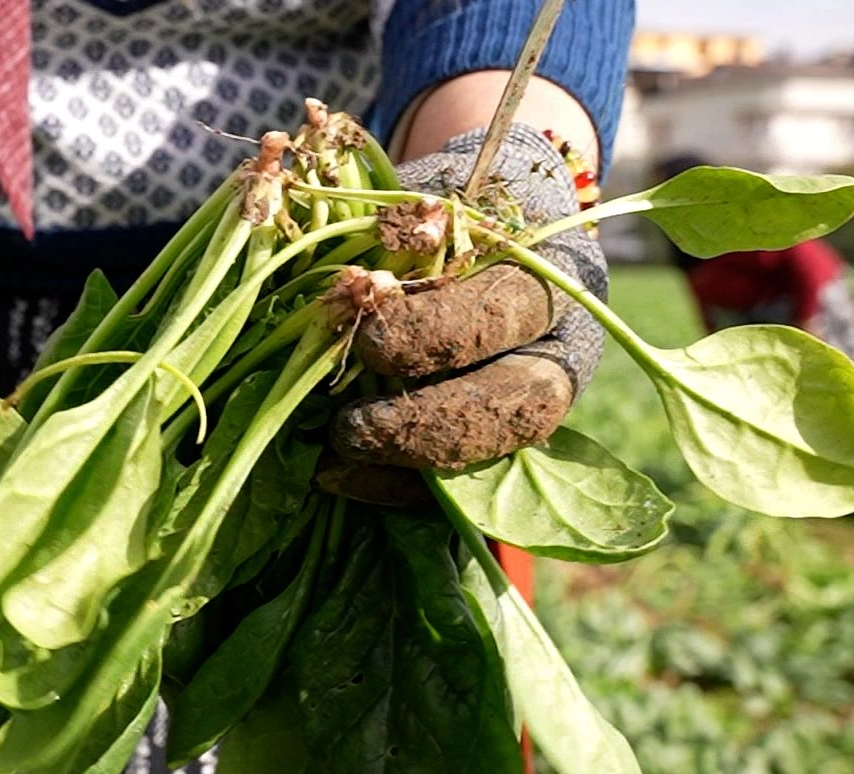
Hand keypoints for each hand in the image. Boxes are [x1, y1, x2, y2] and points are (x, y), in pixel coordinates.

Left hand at [319, 124, 606, 505]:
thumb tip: (303, 252)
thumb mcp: (417, 200)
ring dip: (413, 463)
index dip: (438, 332)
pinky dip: (400, 488)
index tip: (370, 339)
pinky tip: (338, 479)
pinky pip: (464, 485)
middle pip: (519, 402)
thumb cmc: (437, 210)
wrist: (481, 225)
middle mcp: (554, 345)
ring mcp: (535, 400)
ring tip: (336, 458)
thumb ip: (380, 232)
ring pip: (499, 450)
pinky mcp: (503, 441)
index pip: (504, 310)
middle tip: (350, 428)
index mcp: (543, 271)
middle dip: (430, 423)